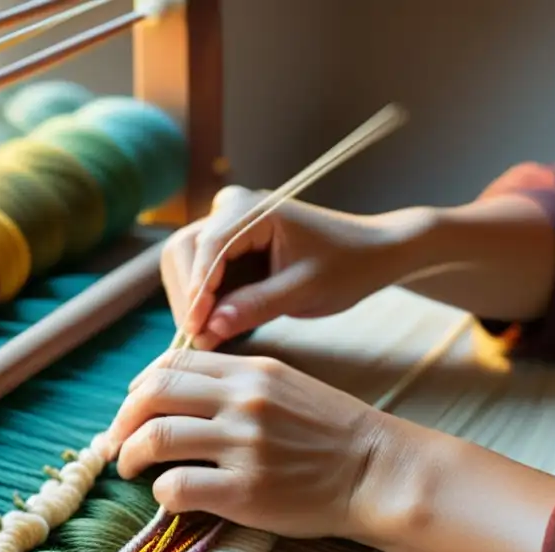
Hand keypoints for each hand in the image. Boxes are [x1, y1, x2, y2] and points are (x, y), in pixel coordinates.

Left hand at [107, 349, 391, 539]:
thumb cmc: (331, 433)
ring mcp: (243, 446)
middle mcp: (243, 401)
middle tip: (118, 442)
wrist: (376, 472)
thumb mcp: (286, 386)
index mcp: (251, 371)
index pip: (172, 364)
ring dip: (129, 455)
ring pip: (154, 439)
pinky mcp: (246, 492)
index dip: (140, 387)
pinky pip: (176, 487)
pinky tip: (171, 496)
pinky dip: (161, 493)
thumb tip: (177, 393)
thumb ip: (236, 383)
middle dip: (123, 420)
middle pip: (152, 396)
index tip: (134, 410)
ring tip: (130, 468)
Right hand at [160, 185, 415, 349]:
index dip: (197, 291)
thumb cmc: (346, 265)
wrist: (370, 252)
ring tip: (206, 338)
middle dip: (188, 297)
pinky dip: (202, 301)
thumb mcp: (305, 291)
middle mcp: (233, 207)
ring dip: (190, 300)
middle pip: (184, 250)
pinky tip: (212, 328)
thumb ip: (257, 306)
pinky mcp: (230, 244)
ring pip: (185, 261)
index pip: (208, 247)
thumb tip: (210, 328)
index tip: (195, 330)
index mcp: (254, 209)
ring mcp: (228, 223)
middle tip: (198, 341)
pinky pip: (201, 271)